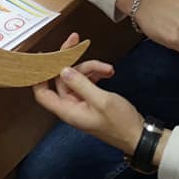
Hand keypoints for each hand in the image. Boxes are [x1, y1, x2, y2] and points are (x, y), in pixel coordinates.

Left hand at [32, 34, 143, 154]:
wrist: (138, 135)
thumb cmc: (121, 123)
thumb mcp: (101, 101)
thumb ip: (81, 84)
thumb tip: (63, 71)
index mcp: (69, 110)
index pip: (43, 94)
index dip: (39, 76)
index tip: (42, 58)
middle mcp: (72, 107)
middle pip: (62, 79)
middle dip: (71, 62)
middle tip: (75, 42)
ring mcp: (81, 104)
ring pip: (77, 78)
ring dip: (90, 68)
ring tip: (107, 68)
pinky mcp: (91, 101)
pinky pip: (87, 83)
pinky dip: (96, 75)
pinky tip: (108, 72)